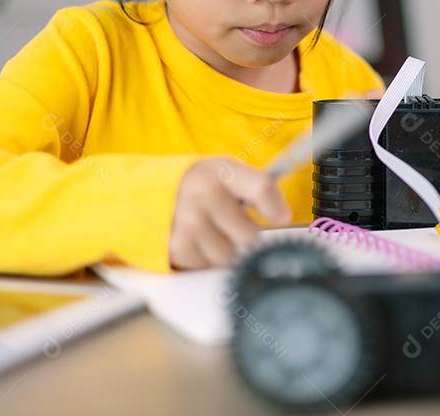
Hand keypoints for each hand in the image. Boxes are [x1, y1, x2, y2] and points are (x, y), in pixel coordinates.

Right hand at [169, 157, 291, 269]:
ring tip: (215, 232)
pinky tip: (200, 241)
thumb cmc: (204, 184)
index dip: (275, 207)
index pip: (261, 188)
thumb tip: (284, 216)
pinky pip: (208, 267)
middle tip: (235, 225)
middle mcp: (202, 194)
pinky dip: (207, 259)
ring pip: (230, 257)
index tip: (282, 217)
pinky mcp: (175, 246)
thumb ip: (262, 189)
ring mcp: (187, 222)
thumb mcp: (231, 173)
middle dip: (246, 235)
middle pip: (249, 235)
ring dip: (227, 251)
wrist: (156, 191)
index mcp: (221, 171)